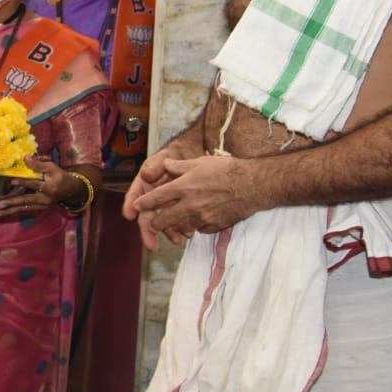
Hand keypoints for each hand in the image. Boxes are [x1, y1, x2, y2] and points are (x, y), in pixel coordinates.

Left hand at [0, 157, 74, 216]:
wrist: (69, 190)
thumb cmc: (60, 176)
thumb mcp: (52, 168)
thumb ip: (39, 164)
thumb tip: (25, 158)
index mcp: (50, 188)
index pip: (35, 185)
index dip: (24, 183)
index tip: (12, 181)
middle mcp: (45, 200)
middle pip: (26, 201)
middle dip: (12, 203)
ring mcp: (42, 207)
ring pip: (23, 209)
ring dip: (9, 211)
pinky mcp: (38, 210)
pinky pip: (24, 212)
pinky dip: (13, 213)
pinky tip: (3, 214)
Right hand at [123, 146, 188, 249]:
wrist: (195, 159)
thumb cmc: (176, 157)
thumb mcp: (165, 157)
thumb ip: (156, 165)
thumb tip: (146, 174)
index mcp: (144, 185)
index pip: (134, 196)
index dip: (130, 205)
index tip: (128, 215)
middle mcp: (152, 199)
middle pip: (146, 216)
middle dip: (148, 231)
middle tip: (151, 245)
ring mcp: (165, 206)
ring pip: (162, 222)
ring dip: (168, 232)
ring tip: (177, 240)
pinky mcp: (178, 211)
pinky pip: (177, 222)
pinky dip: (181, 229)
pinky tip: (188, 233)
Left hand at [129, 155, 261, 250]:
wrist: (253, 185)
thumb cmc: (227, 170)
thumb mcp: (200, 161)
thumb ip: (179, 165)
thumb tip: (165, 165)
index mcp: (184, 187)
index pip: (157, 198)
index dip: (144, 203)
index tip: (138, 206)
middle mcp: (191, 204)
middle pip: (165, 219)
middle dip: (155, 222)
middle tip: (152, 222)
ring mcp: (203, 217)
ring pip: (180, 227)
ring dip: (174, 227)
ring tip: (170, 226)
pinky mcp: (215, 225)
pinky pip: (199, 230)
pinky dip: (194, 227)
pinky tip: (194, 223)